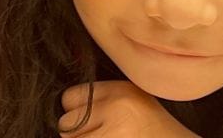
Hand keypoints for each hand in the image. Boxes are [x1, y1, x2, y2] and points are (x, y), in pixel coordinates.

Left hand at [57, 81, 197, 135]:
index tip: (94, 124)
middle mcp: (117, 107)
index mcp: (122, 90)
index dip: (76, 113)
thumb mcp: (135, 105)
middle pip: (66, 123)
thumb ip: (104, 101)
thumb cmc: (158, 133)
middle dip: (78, 134)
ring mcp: (114, 132)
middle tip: (106, 136)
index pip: (70, 97)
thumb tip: (64, 106)